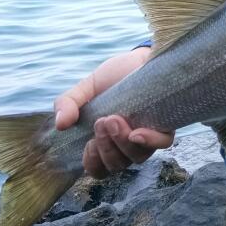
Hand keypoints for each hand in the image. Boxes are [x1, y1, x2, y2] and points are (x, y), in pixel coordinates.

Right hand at [54, 46, 174, 178]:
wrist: (140, 57)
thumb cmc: (114, 76)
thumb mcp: (86, 88)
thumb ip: (68, 103)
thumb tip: (60, 125)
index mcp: (106, 140)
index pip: (99, 168)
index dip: (92, 162)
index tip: (87, 143)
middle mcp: (127, 143)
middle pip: (117, 165)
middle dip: (105, 147)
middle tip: (102, 122)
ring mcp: (148, 135)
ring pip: (137, 157)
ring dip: (122, 143)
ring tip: (114, 119)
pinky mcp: (166, 124)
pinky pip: (163, 143)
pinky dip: (149, 142)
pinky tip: (137, 133)